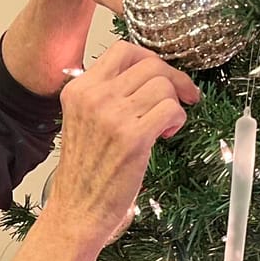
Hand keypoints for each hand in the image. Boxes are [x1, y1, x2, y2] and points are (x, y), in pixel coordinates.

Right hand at [41, 40, 198, 249]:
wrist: (76, 210)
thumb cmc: (84, 172)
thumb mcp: (82, 121)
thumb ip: (106, 95)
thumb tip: (149, 76)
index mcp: (79, 89)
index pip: (123, 50)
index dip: (151, 59)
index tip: (163, 76)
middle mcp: (93, 96)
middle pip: (150, 64)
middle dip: (173, 79)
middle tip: (182, 97)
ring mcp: (112, 115)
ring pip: (163, 85)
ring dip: (174, 103)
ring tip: (164, 125)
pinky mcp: (132, 137)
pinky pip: (171, 109)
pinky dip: (177, 119)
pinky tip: (165, 134)